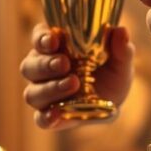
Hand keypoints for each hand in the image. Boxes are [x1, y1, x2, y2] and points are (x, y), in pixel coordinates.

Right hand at [20, 23, 134, 129]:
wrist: (115, 102)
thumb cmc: (111, 72)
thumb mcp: (121, 61)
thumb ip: (121, 48)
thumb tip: (121, 32)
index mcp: (55, 47)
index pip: (39, 38)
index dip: (42, 38)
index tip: (54, 39)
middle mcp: (43, 69)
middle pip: (30, 66)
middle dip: (45, 64)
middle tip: (65, 63)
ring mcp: (43, 94)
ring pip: (32, 92)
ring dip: (50, 88)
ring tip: (73, 84)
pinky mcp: (49, 116)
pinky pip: (40, 118)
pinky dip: (46, 116)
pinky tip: (56, 114)